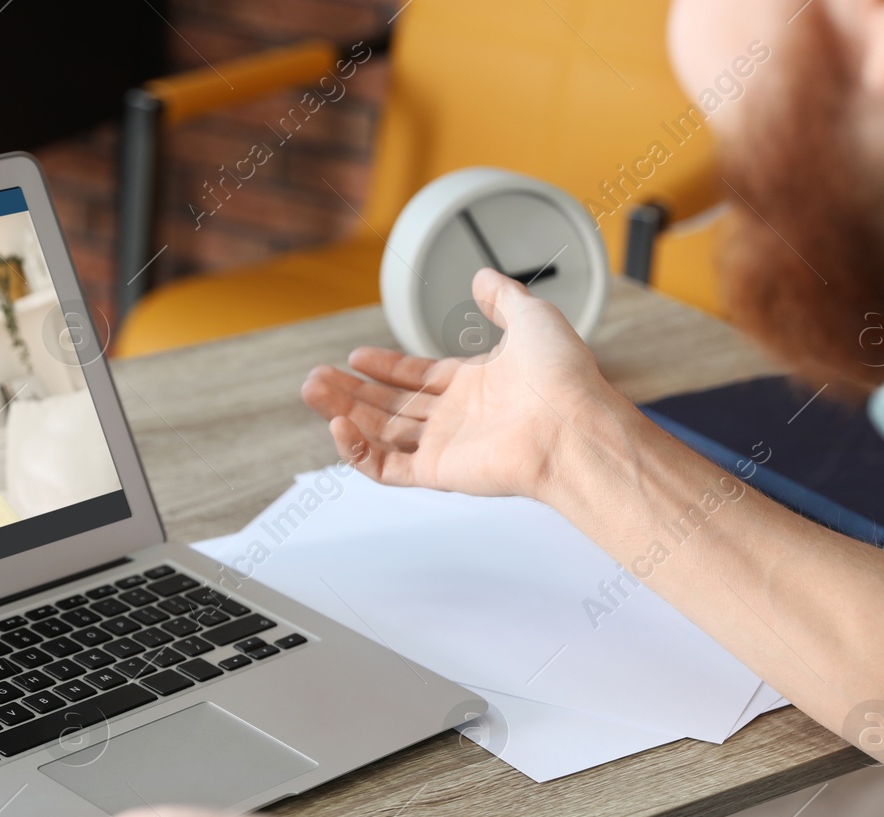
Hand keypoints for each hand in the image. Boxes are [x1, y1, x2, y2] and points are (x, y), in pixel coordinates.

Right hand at [302, 267, 607, 499]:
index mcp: (476, 385)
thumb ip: (502, 297)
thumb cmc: (562, 377)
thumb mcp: (531, 316)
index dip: (385, 367)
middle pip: (391, 406)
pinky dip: (356, 451)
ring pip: (381, 433)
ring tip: (313, 391)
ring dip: (343, 413)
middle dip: (352, 391)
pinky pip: (386, 467)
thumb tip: (482, 276)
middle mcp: (458, 418)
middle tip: (316, 377)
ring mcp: (447, 446)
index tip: (356, 356)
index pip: (418, 377)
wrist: (570, 423)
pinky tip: (336, 426)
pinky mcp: (438, 472)